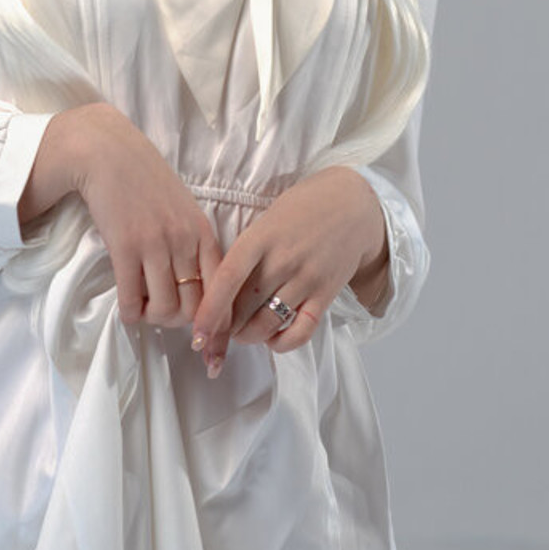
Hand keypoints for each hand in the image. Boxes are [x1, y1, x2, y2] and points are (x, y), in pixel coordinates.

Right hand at [68, 105, 222, 327]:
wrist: (109, 153)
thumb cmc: (147, 183)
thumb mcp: (184, 211)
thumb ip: (194, 246)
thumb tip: (199, 291)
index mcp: (203, 233)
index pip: (222, 291)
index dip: (218, 325)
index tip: (208, 343)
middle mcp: (184, 241)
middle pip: (194, 307)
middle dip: (180, 323)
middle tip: (164, 315)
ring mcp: (155, 245)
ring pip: (164, 308)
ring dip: (153, 319)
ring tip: (144, 309)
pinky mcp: (124, 247)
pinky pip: (132, 299)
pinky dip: (130, 314)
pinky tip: (127, 310)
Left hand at [190, 166, 388, 373]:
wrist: (352, 205)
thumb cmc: (301, 210)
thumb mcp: (265, 221)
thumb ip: (244, 254)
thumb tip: (217, 292)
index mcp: (260, 238)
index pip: (227, 279)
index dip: (209, 310)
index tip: (196, 332)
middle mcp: (283, 260)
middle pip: (243, 308)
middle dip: (224, 328)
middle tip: (215, 333)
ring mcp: (306, 279)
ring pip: (266, 324)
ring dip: (248, 336)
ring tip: (241, 332)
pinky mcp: (326, 295)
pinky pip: (300, 332)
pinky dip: (281, 344)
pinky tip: (271, 339)